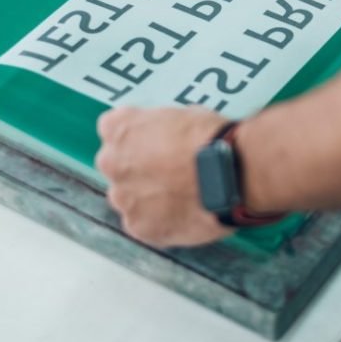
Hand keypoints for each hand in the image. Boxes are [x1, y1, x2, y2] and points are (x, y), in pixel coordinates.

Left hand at [96, 106, 233, 247]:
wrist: (229, 172)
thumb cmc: (210, 138)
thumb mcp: (180, 114)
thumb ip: (159, 129)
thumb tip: (166, 138)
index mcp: (119, 129)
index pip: (111, 130)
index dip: (136, 138)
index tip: (152, 144)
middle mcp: (111, 162)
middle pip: (117, 167)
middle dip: (137, 170)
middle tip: (168, 172)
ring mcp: (123, 198)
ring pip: (128, 199)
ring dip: (146, 198)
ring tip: (180, 197)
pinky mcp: (139, 227)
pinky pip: (143, 225)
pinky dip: (159, 222)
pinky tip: (183, 214)